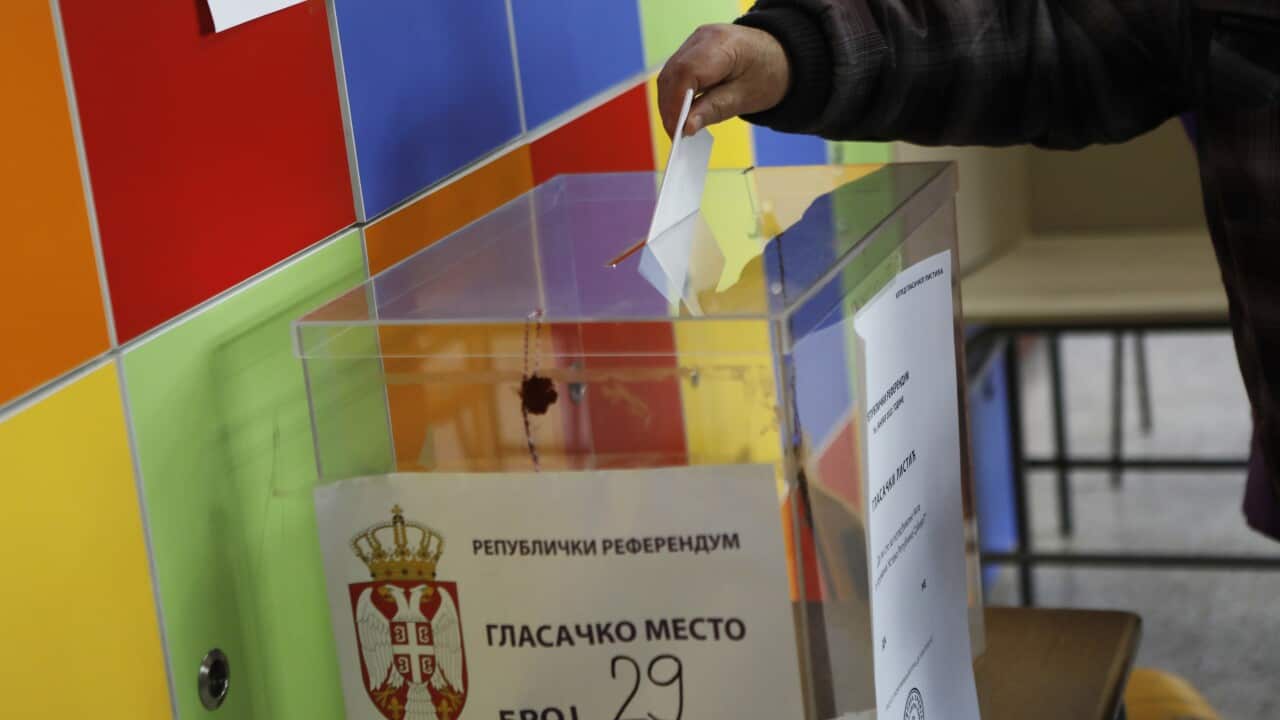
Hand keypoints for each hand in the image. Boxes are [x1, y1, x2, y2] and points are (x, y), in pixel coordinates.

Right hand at [657, 23, 789, 137]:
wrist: (780, 55)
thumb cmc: (768, 73)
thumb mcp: (746, 97)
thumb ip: (714, 110)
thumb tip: (686, 127)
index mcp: (722, 44)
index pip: (686, 72)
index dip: (676, 104)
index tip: (677, 131)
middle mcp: (703, 37)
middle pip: (673, 74)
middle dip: (670, 108)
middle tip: (676, 136)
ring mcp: (695, 42)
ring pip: (669, 75)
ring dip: (670, 104)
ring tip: (679, 129)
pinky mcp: (692, 51)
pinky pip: (675, 75)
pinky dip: (675, 96)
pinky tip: (683, 115)